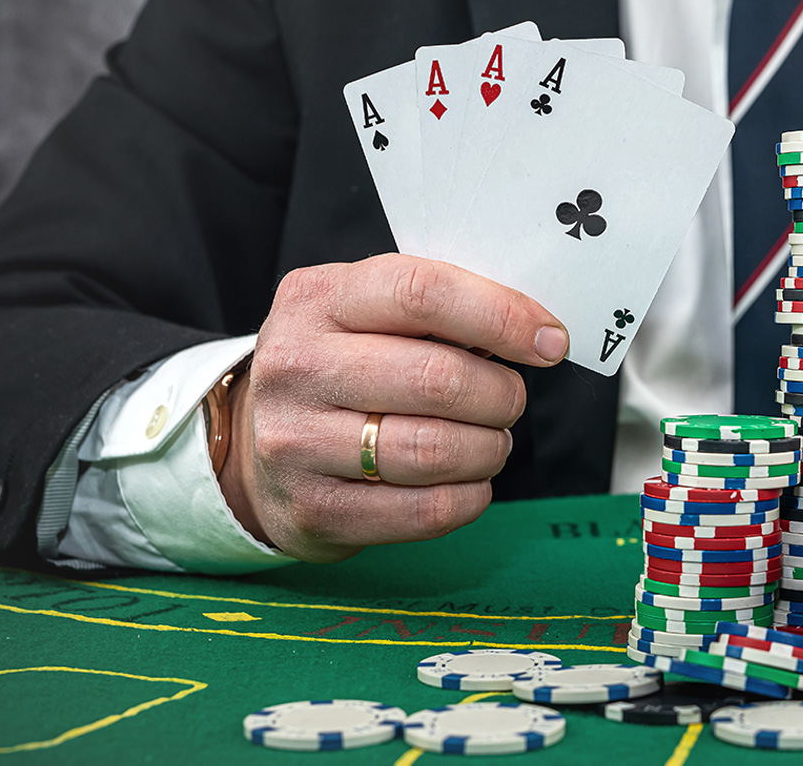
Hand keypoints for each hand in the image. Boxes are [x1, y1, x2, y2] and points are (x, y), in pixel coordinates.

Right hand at [216, 254, 569, 561]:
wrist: (255, 446)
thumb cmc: (335, 371)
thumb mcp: (362, 313)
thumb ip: (434, 310)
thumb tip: (534, 330)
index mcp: (317, 299)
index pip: (422, 293)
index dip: (500, 316)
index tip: (547, 341)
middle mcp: (296, 366)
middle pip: (436, 378)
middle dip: (500, 394)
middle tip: (510, 400)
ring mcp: (296, 441)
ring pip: (434, 450)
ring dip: (487, 449)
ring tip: (489, 442)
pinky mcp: (313, 508)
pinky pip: (423, 510)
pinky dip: (468, 498)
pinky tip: (467, 482)